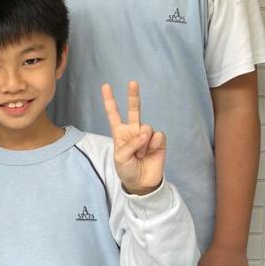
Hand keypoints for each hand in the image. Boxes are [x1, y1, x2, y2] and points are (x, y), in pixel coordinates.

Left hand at [102, 81, 164, 195]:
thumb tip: (145, 133)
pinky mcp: (158, 141)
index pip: (114, 114)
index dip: (110, 100)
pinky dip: (153, 145)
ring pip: (146, 126)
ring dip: (143, 142)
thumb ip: (130, 144)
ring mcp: (146, 135)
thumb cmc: (126, 170)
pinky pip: (157, 136)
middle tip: (132, 82)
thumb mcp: (120, 158)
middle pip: (134, 109)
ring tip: (141, 154)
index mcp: (120, 133)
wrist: (141, 182)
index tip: (106, 86)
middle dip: (133, 96)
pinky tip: (151, 152)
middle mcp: (133, 131)